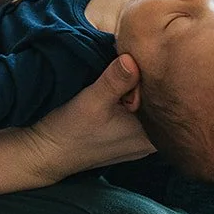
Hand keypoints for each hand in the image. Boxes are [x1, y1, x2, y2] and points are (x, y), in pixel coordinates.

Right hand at [19, 54, 154, 177]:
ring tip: (121, 79)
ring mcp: (138, 144)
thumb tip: (133, 59)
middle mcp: (150, 143)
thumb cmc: (70, 131)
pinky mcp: (125, 141)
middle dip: (145, 84)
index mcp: (150, 136)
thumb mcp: (92, 101)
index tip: (141, 62)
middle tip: (131, 65)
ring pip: (145, 110)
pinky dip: (128, 104)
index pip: (167, 99)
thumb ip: (115, 80)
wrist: (46, 154)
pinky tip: (115, 95)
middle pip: (158, 104)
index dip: (157, 77)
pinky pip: (136, 117)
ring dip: (135, 93)